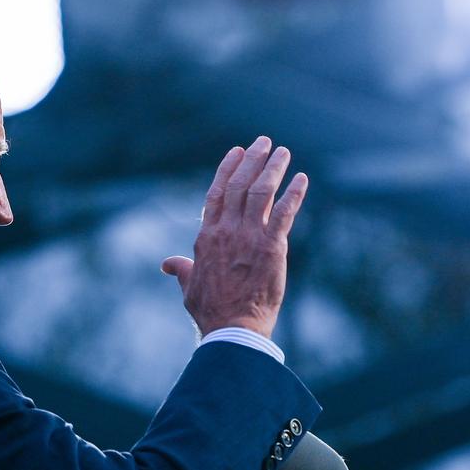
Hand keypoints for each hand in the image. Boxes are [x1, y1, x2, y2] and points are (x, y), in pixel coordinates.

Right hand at [161, 136, 308, 339]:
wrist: (233, 328)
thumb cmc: (210, 311)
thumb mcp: (189, 287)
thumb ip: (182, 270)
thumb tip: (167, 264)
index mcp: (207, 236)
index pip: (216, 193)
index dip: (227, 169)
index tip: (237, 151)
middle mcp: (226, 230)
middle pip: (240, 185)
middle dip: (252, 159)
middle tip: (263, 141)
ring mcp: (249, 236)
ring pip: (261, 192)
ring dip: (273, 168)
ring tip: (283, 151)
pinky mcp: (272, 247)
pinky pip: (284, 213)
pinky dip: (294, 193)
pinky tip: (302, 179)